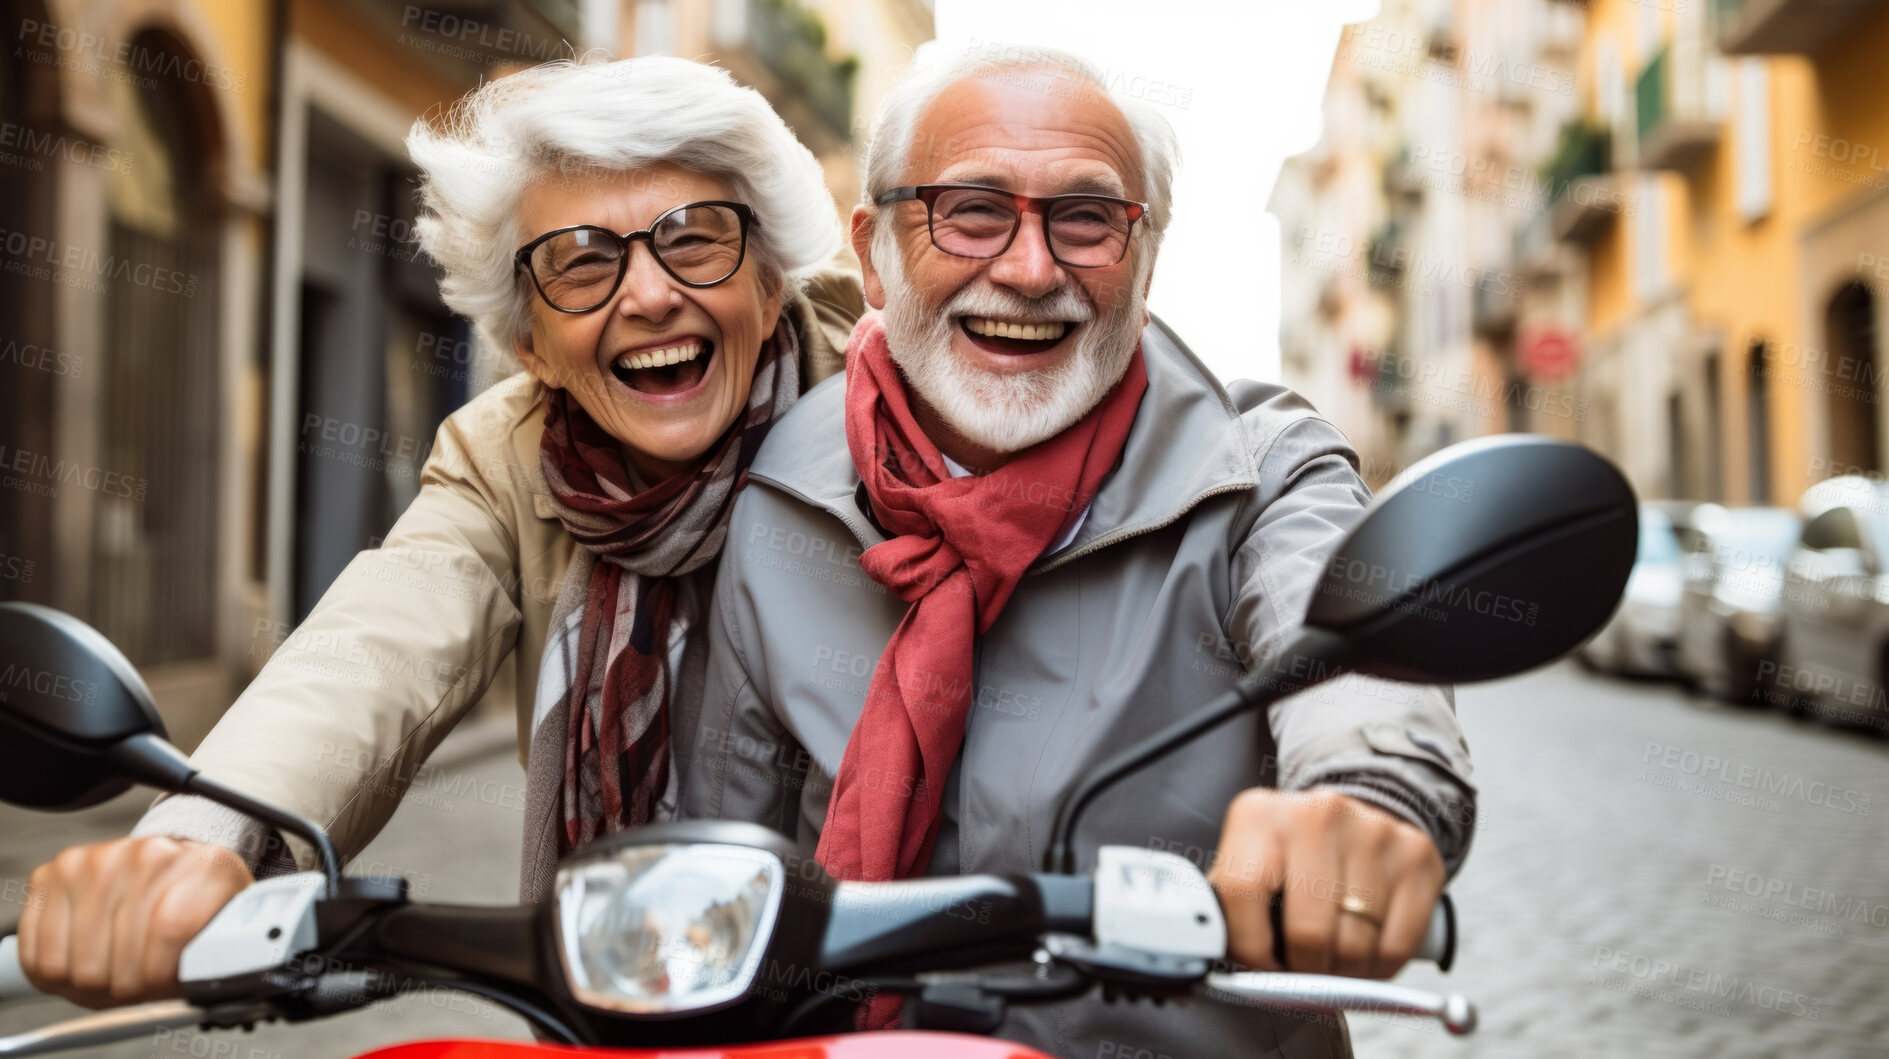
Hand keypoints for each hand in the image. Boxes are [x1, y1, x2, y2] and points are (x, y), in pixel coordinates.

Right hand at [17, 836, 253, 1007]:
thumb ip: (207, 957)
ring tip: (111, 973)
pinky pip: (38, 955)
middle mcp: (149, 855)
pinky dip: (55, 975)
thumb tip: (185, 983)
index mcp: (205, 866)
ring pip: (76, 965)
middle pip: (119, 958)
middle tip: (136, 983)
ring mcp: (97, 860)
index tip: (161, 985)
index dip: (160, 975)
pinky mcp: (53, 873)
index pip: (172, 928)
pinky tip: (80, 962)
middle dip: (126, 986)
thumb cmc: (193, 908)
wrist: (167, 868)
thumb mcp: (218, 930)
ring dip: (91, 985)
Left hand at [1207, 787, 1442, 978]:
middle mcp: (1317, 814)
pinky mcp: (1415, 854)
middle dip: (1305, 972)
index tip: (1259, 971)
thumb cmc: (1291, 859)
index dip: (1249, 950)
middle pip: (1309, 933)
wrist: (1353, 818)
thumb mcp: (1247, 866)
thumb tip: (1214, 960)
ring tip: (1334, 962)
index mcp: (1260, 815)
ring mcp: (1372, 831)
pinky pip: (1398, 946)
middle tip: (1304, 974)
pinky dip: (1380, 969)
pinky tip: (1366, 958)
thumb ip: (1228, 910)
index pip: (1241, 895)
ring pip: (1356, 946)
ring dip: (1344, 974)